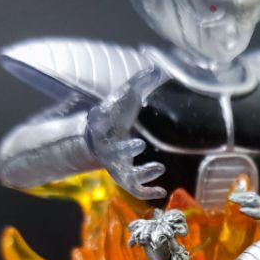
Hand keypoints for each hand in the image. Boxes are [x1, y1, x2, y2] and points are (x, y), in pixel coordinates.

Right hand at [86, 66, 166, 199]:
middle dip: (126, 150)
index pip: (97, 122)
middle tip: (139, 144)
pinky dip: (147, 193)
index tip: (98, 114)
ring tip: (159, 167)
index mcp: (103, 127)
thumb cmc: (116, 115)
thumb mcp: (126, 98)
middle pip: (113, 152)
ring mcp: (116, 166)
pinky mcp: (125, 178)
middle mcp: (107, 148)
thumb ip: (140, 83)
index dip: (97, 119)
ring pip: (125, 175)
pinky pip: (135, 189)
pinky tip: (162, 192)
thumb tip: (158, 66)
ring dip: (141, 174)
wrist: (102, 138)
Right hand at [230, 191, 259, 219]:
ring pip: (243, 194)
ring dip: (236, 194)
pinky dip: (240, 193)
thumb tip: (240, 209)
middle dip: (235, 196)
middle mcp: (251, 196)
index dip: (235, 200)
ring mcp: (252, 194)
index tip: (230, 199)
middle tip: (228, 197)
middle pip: (241, 196)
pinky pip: (244, 193)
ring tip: (231, 195)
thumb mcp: (256, 214)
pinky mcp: (252, 194)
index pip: (242, 201)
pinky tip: (236, 194)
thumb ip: (248, 212)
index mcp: (252, 201)